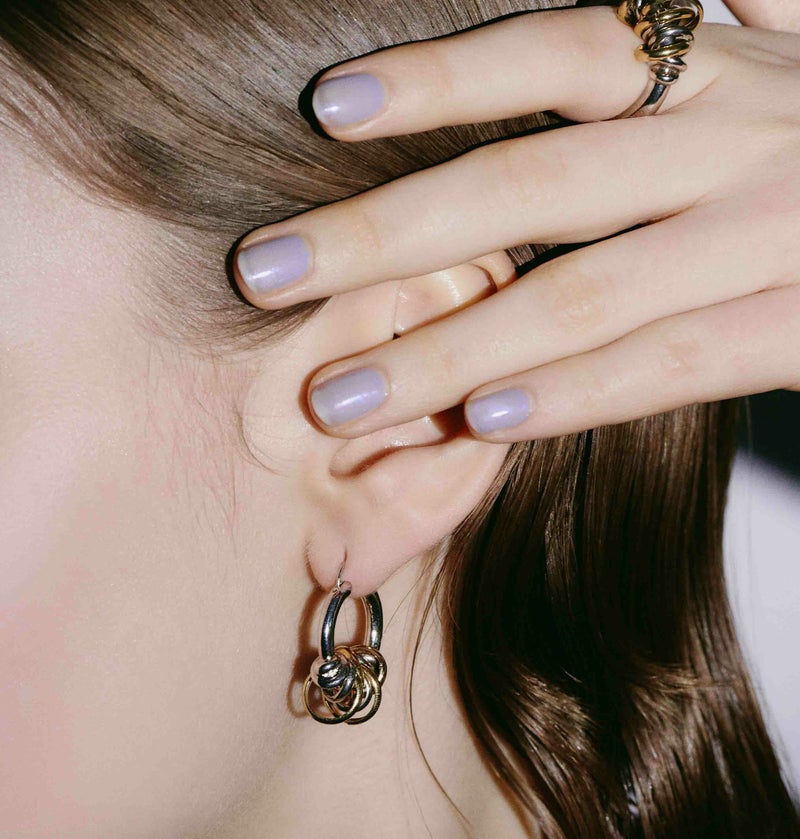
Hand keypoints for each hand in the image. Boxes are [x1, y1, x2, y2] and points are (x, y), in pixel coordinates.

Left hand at [232, 3, 799, 441]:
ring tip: (339, 400)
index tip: (324, 109)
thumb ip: (662, 76)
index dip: (441, 75)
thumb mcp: (754, 88)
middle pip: (532, 187)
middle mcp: (742, 137)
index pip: (560, 52)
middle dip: (386, 234)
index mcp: (719, 67)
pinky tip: (479, 421)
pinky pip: (670, 366)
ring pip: (583, 295)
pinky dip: (571, 394)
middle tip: (263, 275)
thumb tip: (527, 88)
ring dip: (448, 348)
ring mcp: (778, 235)